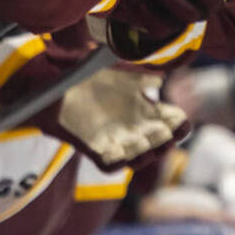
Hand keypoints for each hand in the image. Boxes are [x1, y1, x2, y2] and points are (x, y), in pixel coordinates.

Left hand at [36, 66, 190, 170]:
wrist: (54, 86)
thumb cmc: (88, 74)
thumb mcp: (118, 68)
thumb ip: (141, 73)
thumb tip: (161, 79)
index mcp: (145, 108)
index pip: (174, 123)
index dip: (180, 124)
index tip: (178, 118)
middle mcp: (134, 127)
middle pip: (161, 144)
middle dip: (166, 142)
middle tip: (162, 134)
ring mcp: (115, 140)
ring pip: (140, 158)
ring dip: (145, 154)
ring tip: (142, 144)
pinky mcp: (93, 149)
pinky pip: (110, 165)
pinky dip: (118, 163)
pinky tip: (119, 153)